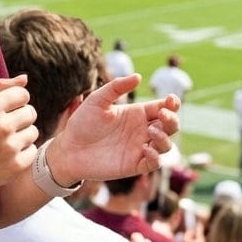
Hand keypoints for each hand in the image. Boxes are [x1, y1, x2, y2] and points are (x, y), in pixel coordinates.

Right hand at [0, 76, 38, 199]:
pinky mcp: (16, 165)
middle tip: (1, 128)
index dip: (15, 101)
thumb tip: (25, 78)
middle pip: (30, 112)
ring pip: (33, 131)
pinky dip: (21, 153)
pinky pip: (32, 150)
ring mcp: (9, 147)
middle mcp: (0, 126)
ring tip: (2, 142)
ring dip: (21, 135)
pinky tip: (4, 156)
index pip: (22, 94)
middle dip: (19, 118)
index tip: (4, 110)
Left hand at [49, 74, 179, 182]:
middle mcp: (142, 131)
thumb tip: (138, 76)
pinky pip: (154, 163)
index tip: (171, 100)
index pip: (164, 107)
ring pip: (166, 144)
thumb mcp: (97, 100)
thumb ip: (116, 87)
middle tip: (162, 115)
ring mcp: (140, 148)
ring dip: (164, 137)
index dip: (172, 103)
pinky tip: (146, 149)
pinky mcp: (134, 165)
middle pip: (170, 125)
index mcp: (137, 114)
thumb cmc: (82, 123)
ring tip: (151, 131)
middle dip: (172, 120)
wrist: (69, 149)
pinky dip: (155, 157)